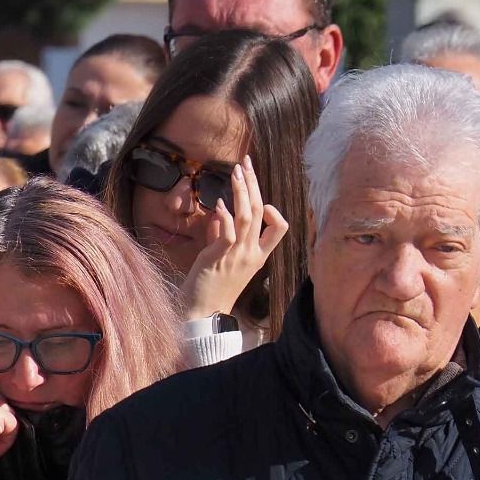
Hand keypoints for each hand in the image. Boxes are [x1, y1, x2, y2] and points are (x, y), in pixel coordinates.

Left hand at [179, 156, 288, 322]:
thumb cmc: (209, 289)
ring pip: (247, 217)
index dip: (274, 212)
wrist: (201, 315)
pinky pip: (229, 233)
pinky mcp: (220, 259)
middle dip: (253, 184)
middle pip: (260, 212)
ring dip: (242, 192)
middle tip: (246, 163)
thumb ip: (221, 236)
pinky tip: (220, 204)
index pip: (279, 229)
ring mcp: (237, 256)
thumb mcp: (220, 260)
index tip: (262, 201)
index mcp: (257, 256)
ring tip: (236, 172)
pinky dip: (226, 216)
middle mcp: (251, 254)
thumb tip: (219, 214)